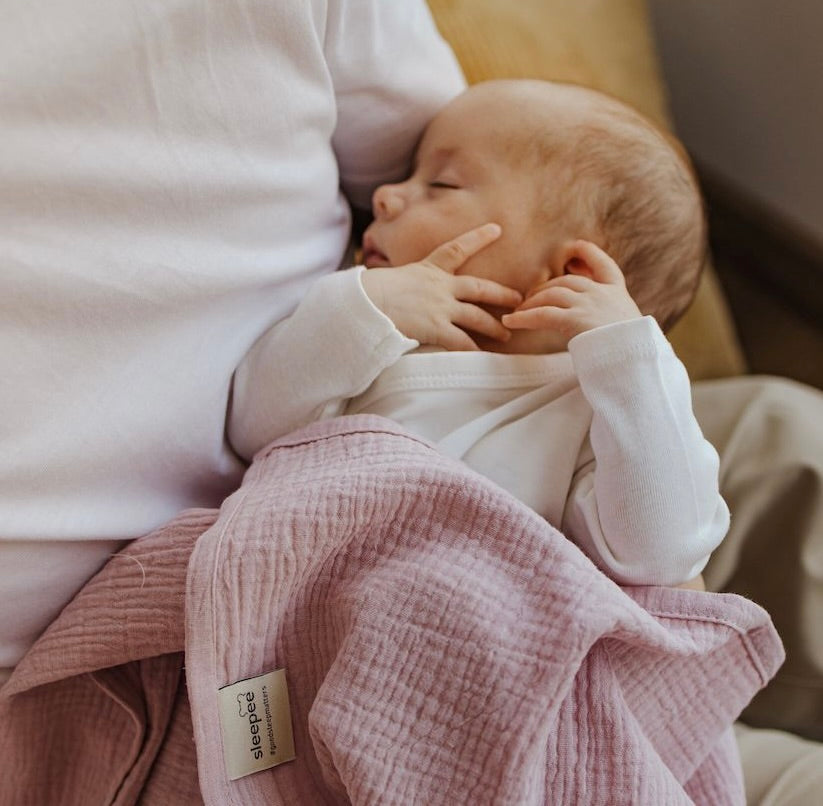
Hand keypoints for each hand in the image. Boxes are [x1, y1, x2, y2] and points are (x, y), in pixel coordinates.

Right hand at [361, 224, 522, 349]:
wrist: (366, 303)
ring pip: (477, 317)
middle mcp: (440, 287)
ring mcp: (441, 307)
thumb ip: (407, 283)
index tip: (496, 229)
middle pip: (479, 288)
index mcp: (428, 269)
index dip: (478, 238)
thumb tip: (403, 290)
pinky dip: (474, 350)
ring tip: (506, 334)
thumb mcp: (392, 278)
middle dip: (501, 293)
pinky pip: (462, 341)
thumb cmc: (370, 292)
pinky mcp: (437, 328)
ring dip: (493, 326)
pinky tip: (484, 356)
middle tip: (518, 298)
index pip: (457, 249)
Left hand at [501, 240, 640, 339]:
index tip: (576, 246)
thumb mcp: (629, 328)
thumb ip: (612, 320)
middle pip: (567, 281)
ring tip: (517, 313)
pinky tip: (511, 322)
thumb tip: (598, 326)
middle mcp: (603, 294)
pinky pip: (543, 315)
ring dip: (532, 303)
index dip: (589, 253)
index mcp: (618, 294)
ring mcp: (589, 304)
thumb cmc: (632, 351)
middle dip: (546, 288)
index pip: (605, 266)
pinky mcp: (576, 319)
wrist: (638, 359)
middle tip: (530, 298)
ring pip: (552, 294)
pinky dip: (524, 318)